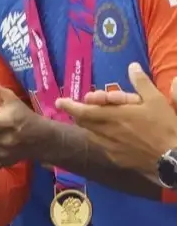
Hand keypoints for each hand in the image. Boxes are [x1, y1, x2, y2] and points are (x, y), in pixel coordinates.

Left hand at [56, 62, 176, 177]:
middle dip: (80, 113)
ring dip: (91, 125)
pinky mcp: (116, 159)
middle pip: (84, 122)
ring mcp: (110, 147)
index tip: (60, 101)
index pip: (83, 110)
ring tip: (97, 120)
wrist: (173, 159)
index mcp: (113, 116)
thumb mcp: (156, 101)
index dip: (69, 105)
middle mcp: (107, 132)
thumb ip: (141, 83)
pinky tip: (111, 136)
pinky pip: (102, 146)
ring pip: (91, 134)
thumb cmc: (164, 127)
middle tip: (83, 107)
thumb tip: (132, 66)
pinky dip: (102, 138)